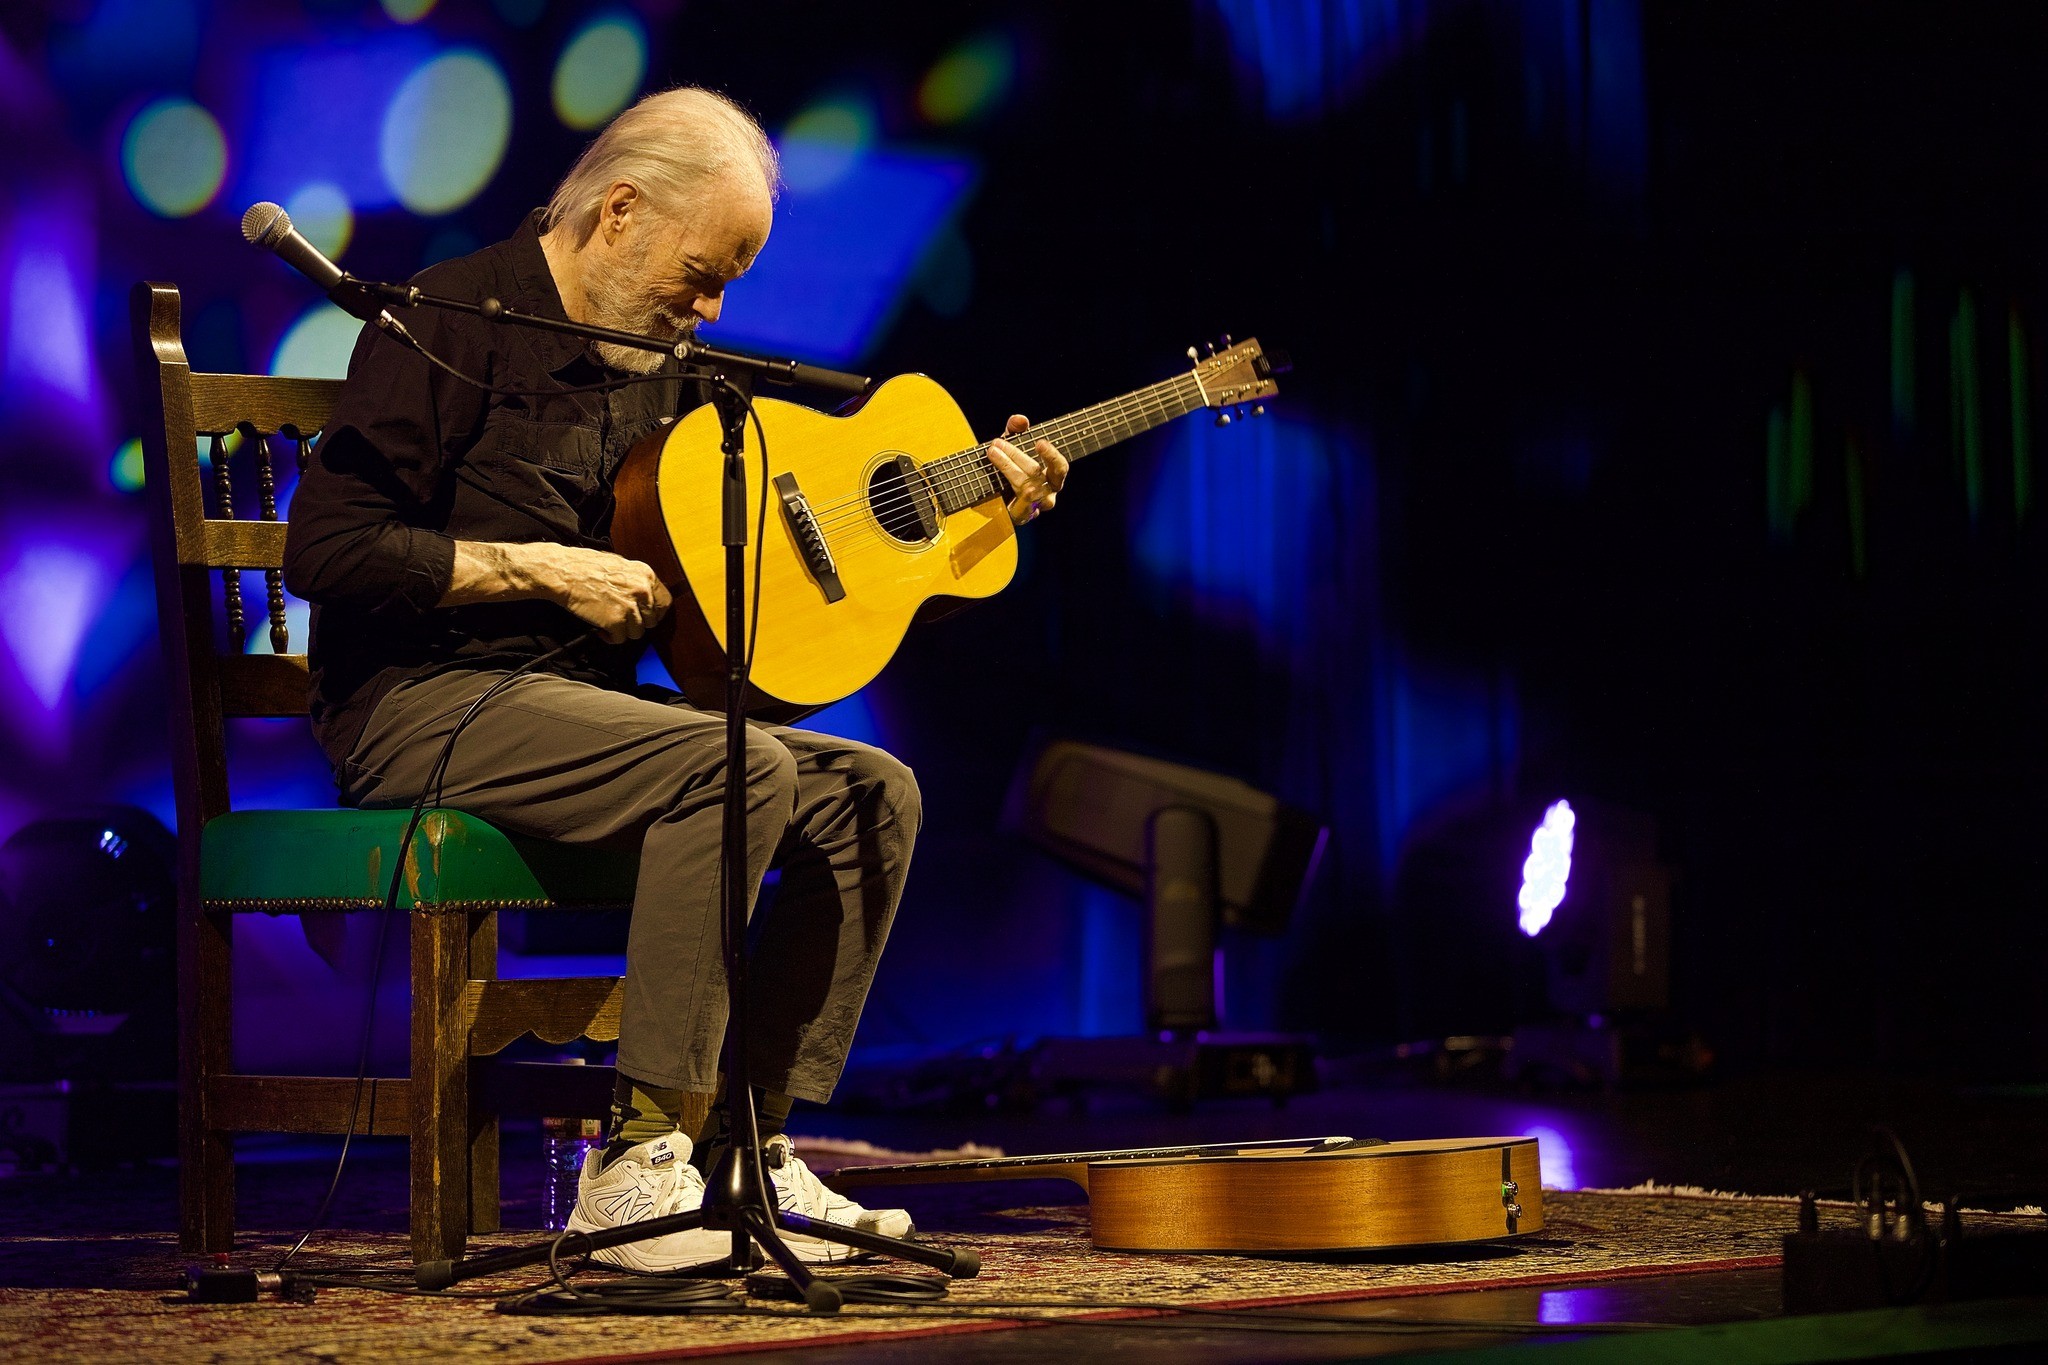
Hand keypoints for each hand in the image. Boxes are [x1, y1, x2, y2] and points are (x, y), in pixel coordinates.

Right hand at [528, 544, 672, 643]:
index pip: (665, 602)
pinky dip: (611, 637)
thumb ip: (636, 580)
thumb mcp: (620, 565)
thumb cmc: (585, 566)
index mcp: (646, 575)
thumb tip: (645, 594)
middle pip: (652, 620)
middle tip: (623, 619)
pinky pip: (620, 639)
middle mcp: (642, 591)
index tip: (647, 616)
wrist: (564, 572)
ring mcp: (629, 607)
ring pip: (638, 632)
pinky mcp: (615, 621)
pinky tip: (601, 629)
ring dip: (623, 631)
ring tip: (609, 622)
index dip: (655, 612)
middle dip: (638, 622)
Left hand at [987, 413, 1069, 524]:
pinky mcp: (1021, 518)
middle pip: (1037, 474)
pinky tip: (996, 483)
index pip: (1060, 467)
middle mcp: (1048, 495)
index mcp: (1053, 478)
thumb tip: (1019, 420)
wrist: (996, 498)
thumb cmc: (1012, 467)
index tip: (1039, 443)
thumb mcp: (1013, 445)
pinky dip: (1006, 494)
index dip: (1051, 456)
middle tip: (997, 443)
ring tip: (992, 453)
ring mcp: (1036, 508)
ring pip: (1027, 489)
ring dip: (1008, 468)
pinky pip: (1017, 509)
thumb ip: (1016, 430)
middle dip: (1016, 456)